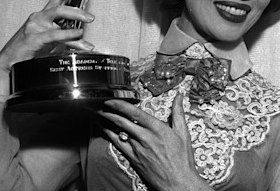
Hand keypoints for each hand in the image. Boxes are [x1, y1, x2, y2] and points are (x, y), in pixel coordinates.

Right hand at [0, 0, 95, 101]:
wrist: (9, 65)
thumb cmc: (29, 52)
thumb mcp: (49, 42)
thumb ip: (63, 36)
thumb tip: (80, 34)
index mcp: (42, 17)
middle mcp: (38, 18)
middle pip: (60, 7)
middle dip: (77, 10)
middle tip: (91, 17)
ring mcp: (34, 27)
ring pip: (59, 18)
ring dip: (75, 22)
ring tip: (86, 31)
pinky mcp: (33, 38)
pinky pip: (54, 34)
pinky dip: (67, 35)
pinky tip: (77, 36)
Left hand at [97, 93, 211, 190]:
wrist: (178, 182)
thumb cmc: (182, 160)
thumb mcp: (183, 133)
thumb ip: (178, 112)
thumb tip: (179, 97)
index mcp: (157, 129)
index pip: (134, 112)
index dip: (119, 105)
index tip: (110, 99)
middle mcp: (145, 137)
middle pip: (122, 121)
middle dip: (108, 111)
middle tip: (98, 104)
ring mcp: (138, 148)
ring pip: (118, 131)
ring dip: (106, 121)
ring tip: (96, 113)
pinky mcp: (133, 158)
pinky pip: (118, 144)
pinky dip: (109, 135)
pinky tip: (103, 129)